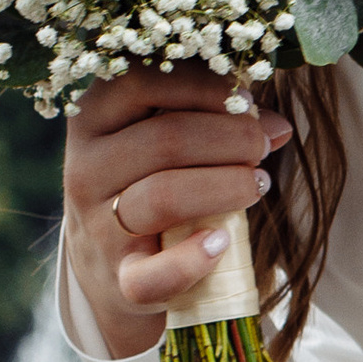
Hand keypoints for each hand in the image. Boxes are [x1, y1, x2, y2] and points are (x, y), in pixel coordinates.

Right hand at [63, 67, 290, 360]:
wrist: (108, 262)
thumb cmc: (149, 179)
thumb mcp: (163, 138)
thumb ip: (211, 118)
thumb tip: (276, 126)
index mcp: (94, 119)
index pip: (139, 82)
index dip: (202, 87)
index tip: (246, 100)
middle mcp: (86, 168)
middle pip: (165, 140)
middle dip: (230, 139)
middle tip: (261, 147)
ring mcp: (98, 226)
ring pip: (164, 197)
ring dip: (226, 186)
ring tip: (258, 184)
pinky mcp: (118, 279)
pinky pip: (151, 275)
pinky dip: (192, 261)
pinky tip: (221, 242)